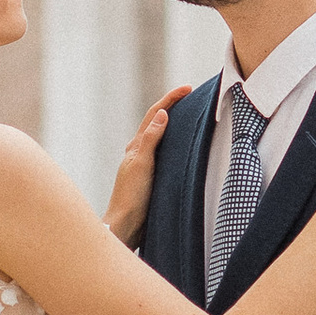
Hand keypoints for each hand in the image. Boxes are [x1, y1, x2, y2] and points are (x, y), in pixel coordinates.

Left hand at [105, 87, 190, 243]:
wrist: (125, 226)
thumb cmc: (131, 197)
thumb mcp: (141, 164)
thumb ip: (150, 139)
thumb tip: (161, 114)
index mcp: (135, 146)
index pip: (154, 114)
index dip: (170, 99)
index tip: (188, 88)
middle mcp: (138, 152)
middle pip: (156, 122)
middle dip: (172, 106)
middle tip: (190, 96)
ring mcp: (144, 164)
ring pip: (159, 137)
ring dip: (172, 123)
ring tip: (189, 116)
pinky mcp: (150, 177)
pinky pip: (163, 152)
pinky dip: (172, 143)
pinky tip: (180, 148)